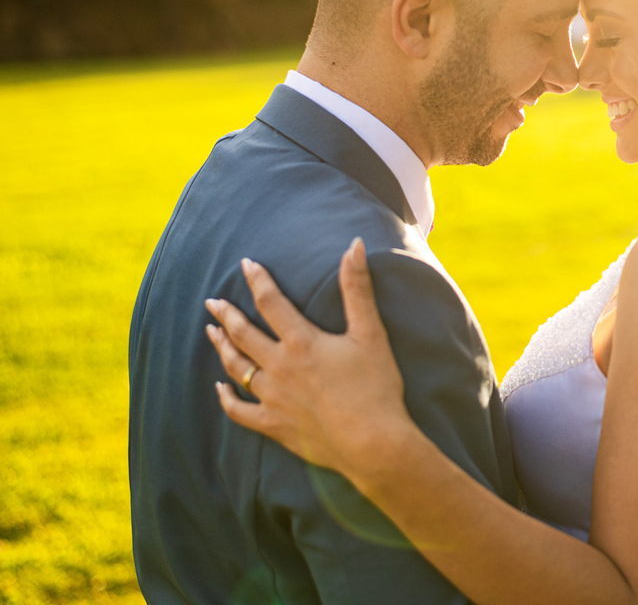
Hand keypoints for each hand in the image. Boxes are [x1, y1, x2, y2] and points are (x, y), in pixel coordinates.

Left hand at [205, 238, 413, 482]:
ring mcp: (272, 398)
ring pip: (236, 367)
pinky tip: (219, 387)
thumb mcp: (370, 333)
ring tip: (211, 332)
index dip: (257, 280)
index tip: (245, 265)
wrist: (372, 443)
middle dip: (226, 314)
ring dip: (222, 347)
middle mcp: (279, 367)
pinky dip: (226, 397)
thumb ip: (357, 288)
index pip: (270, 302)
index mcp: (301, 342)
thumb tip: (354, 245)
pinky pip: (239, 411)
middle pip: (243, 334)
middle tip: (212, 301)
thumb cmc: (375, 387)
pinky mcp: (274, 425)